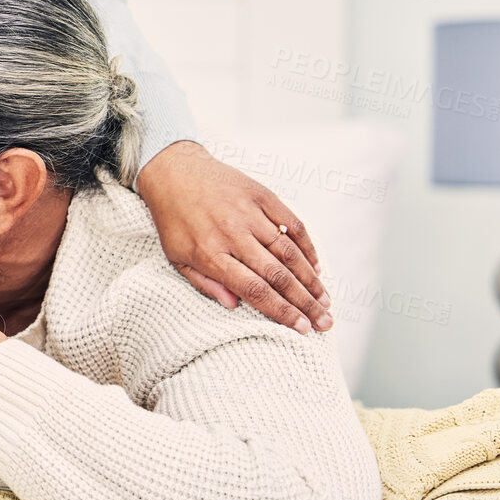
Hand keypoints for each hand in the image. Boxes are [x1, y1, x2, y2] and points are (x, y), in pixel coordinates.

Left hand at [138, 141, 333, 334]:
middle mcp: (233, 234)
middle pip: (278, 275)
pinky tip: (316, 267)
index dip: (281, 311)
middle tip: (324, 322)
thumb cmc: (174, 220)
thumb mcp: (176, 257)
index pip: (254, 290)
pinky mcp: (262, 195)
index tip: (301, 328)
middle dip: (305, 302)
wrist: (173, 172)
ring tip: (325, 300)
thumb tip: (234, 306)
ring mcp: (250, 213)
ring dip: (311, 279)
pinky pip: (293, 223)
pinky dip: (308, 247)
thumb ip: (206, 283)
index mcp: (210, 254)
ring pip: (289, 251)